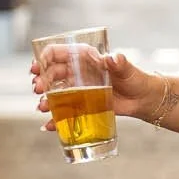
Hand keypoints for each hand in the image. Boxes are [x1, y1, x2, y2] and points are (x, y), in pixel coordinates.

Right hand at [31, 49, 162, 131]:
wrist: (143, 99)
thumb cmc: (135, 78)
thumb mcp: (127, 69)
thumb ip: (120, 63)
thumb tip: (114, 58)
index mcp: (84, 57)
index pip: (57, 53)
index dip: (44, 58)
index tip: (36, 67)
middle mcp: (77, 72)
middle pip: (51, 74)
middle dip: (41, 81)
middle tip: (38, 89)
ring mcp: (78, 89)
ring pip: (55, 93)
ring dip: (45, 100)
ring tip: (42, 107)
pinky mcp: (81, 104)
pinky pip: (64, 110)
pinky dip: (55, 119)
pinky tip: (48, 125)